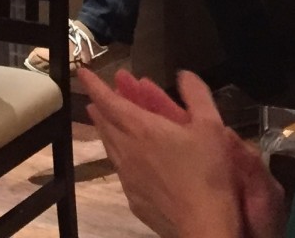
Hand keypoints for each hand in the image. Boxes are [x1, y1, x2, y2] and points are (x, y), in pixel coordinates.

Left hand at [80, 68, 246, 237]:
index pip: (110, 101)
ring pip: (110, 146)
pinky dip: (119, 154)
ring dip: (106, 129)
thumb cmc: (207, 174)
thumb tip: (184, 75)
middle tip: (98, 97)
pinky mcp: (133, 198)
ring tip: (105, 121)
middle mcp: (127, 150)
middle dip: (100, 106)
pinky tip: (127, 159)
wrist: (203, 226)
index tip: (82, 73)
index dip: (95, 85)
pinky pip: (120, 169)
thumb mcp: (212, 127)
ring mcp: (127, 176)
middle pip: (106, 123)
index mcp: (142, 129)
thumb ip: (197, 95)